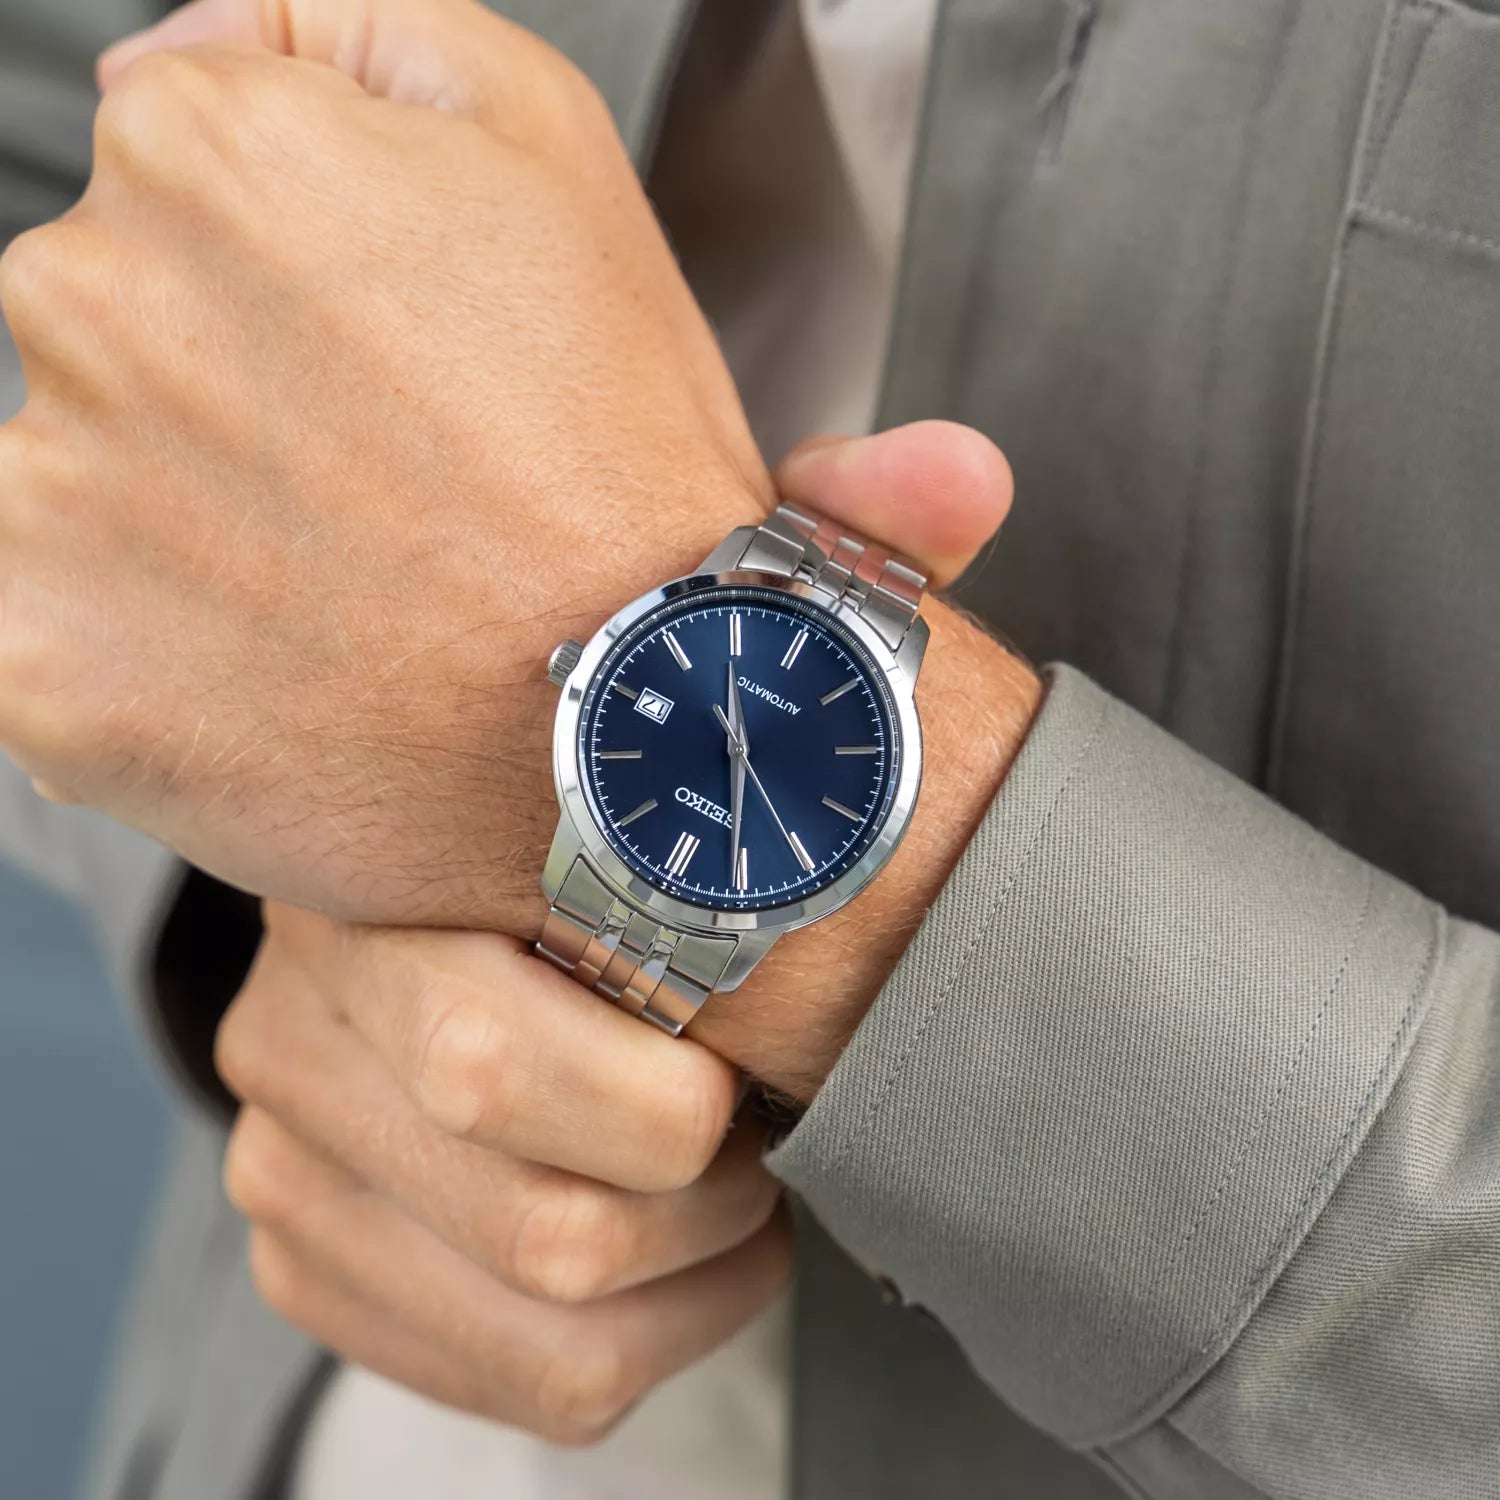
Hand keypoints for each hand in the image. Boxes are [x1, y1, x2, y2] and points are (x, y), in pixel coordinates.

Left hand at [2, 0, 1041, 1095]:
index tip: (368, 359)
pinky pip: (45, 630)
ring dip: (182, 525)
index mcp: (207, 159)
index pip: (173, 167)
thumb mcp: (551, 147)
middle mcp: (93, 300)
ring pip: (76, 478)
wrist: (634, 720)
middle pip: (117, 325)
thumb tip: (173, 53)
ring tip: (338, 589)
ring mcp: (49, 490)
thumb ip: (339, 34)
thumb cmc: (616, 472)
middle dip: (228, 395)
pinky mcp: (35, 660)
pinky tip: (270, 665)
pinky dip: (139, 652)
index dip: (297, 276)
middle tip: (373, 488)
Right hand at [216, 434, 1026, 1440]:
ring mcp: (297, 1144)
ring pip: (551, 1306)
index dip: (674, 1073)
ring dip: (699, 1255)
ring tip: (734, 1164)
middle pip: (541, 1200)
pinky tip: (678, 1239)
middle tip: (757, 1108)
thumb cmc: (605, 778)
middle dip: (706, 1174)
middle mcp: (300, 1016)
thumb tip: (965, 470)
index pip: (487, 1039)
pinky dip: (648, 1339)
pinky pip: (526, 1377)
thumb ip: (824, 563)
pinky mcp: (314, 1246)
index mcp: (377, 876)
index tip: (749, 1044)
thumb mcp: (692, 662)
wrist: (443, 876)